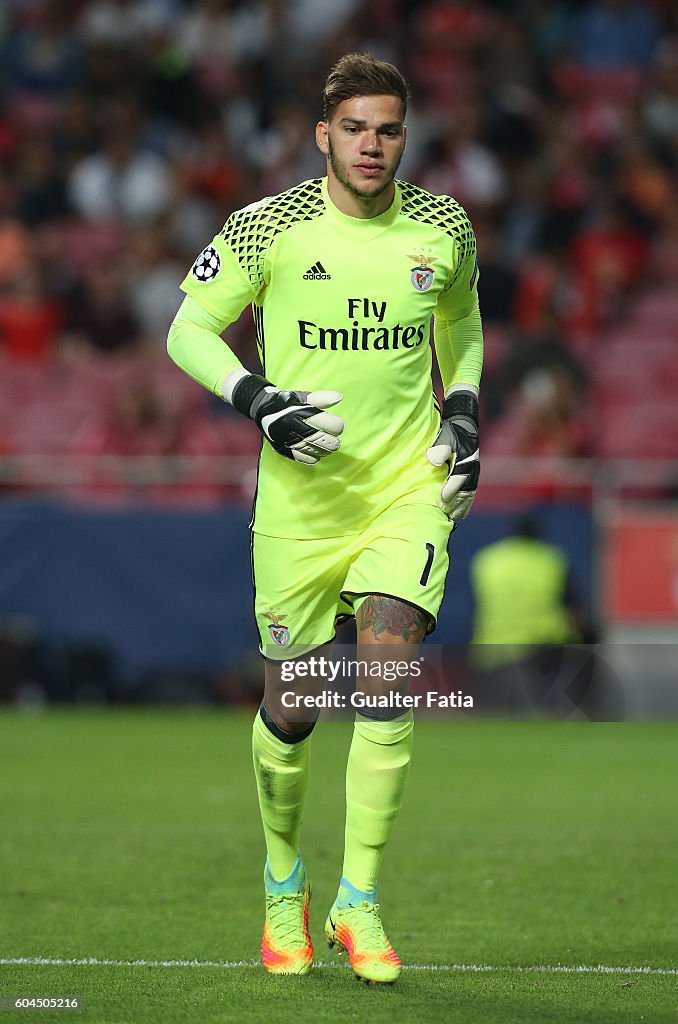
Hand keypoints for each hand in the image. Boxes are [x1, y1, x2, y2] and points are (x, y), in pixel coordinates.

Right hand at [231, 373, 343, 463]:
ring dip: (324, 450)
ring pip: (313, 450)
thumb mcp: (303, 396)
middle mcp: (294, 427)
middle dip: (333, 442)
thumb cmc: (286, 402)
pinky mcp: (283, 448)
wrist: (262, 408)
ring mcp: (288, 439)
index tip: (338, 426)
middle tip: (336, 441)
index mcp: (301, 412)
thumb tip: (339, 397)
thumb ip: (321, 398)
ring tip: (327, 447)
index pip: (327, 424)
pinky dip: (312, 457)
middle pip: (321, 440)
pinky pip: (302, 457)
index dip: (337, 426)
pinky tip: (316, 454)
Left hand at [426, 388, 479, 520]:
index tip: (442, 501)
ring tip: (453, 515)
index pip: (458, 479)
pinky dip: (466, 503)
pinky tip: (460, 512)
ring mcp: (474, 472)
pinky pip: (471, 492)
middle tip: (445, 512)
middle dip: (456, 502)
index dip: (450, 491)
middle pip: (466, 490)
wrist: (464, 426)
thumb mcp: (445, 436)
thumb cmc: (451, 432)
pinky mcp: (472, 475)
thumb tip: (433, 460)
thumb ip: (439, 448)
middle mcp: (472, 468)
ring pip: (470, 493)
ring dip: (462, 505)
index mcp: (465, 459)